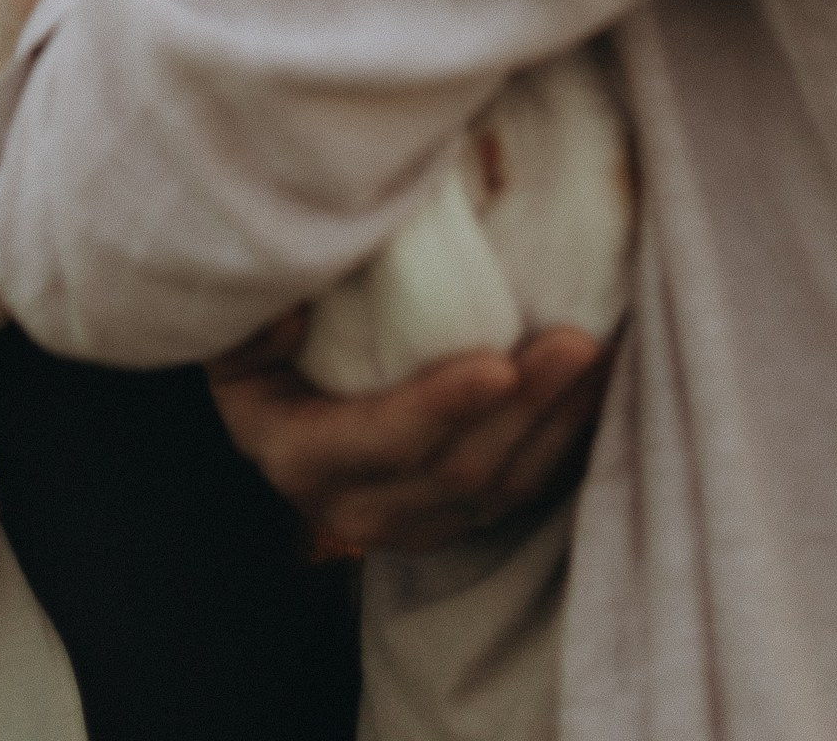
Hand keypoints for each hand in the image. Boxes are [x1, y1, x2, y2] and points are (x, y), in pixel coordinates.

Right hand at [207, 310, 613, 552]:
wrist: (273, 405)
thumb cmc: (257, 345)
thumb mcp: (232, 331)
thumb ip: (250, 326)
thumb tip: (293, 315)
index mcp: (299, 455)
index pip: (378, 440)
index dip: (438, 408)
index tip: (496, 366)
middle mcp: (355, 506)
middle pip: (456, 469)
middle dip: (525, 407)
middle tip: (578, 340)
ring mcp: (410, 521)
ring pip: (500, 487)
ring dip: (559, 422)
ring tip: (603, 355)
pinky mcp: (452, 517)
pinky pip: (519, 490)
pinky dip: (564, 441)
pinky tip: (599, 390)